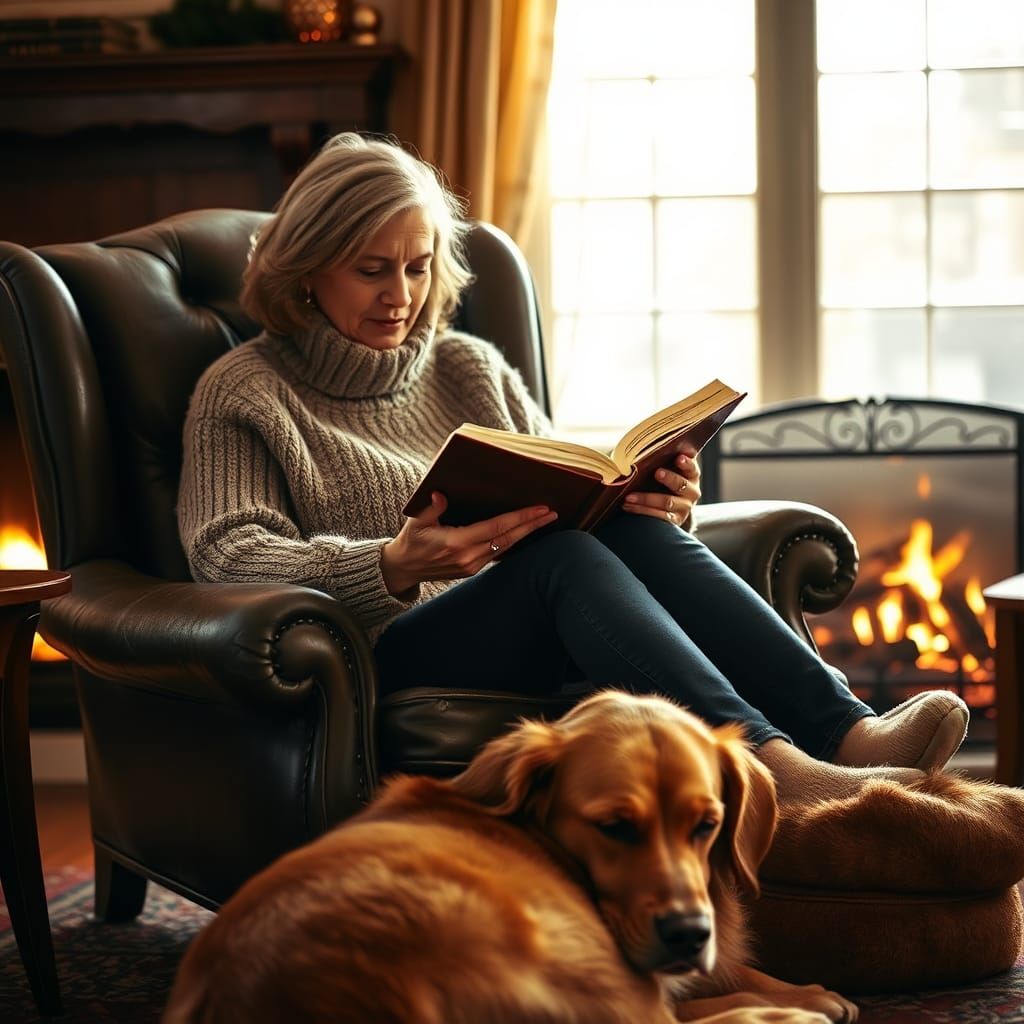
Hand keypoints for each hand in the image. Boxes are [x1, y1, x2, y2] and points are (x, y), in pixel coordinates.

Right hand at [381, 492, 557, 594]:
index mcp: (457, 543)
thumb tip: (441, 494)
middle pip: (508, 539)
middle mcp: (468, 557)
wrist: (403, 569)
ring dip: (526, 534)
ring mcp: (472, 566)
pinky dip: (512, 542)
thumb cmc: (411, 540)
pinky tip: (524, 532)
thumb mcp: (416, 521)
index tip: (539, 508)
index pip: (497, 527)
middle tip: (551, 513)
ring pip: (506, 547)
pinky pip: (498, 554)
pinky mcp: (472, 570)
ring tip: (543, 520)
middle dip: (532, 525)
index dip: (521, 517)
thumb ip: (431, 507)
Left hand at [622, 448, 700, 525]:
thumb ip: (662, 459)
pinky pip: (660, 517)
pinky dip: (642, 511)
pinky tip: (628, 506)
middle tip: (656, 472)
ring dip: (646, 499)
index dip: (687, 463)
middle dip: (669, 478)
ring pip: (667, 502)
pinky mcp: (675, 521)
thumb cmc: (662, 480)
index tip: (679, 458)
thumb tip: (642, 448)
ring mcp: (684, 507)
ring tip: (629, 497)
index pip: (692, 467)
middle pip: (681, 484)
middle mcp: (692, 491)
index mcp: (691, 475)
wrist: (667, 506)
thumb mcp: (666, 468)